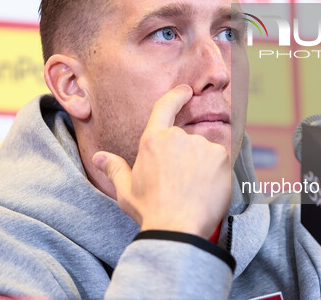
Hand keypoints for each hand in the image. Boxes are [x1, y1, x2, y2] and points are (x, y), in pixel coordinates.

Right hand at [92, 84, 231, 238]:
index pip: (164, 108)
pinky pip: (220, 160)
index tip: (185, 91)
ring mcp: (200, 145)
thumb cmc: (150, 211)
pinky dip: (216, 172)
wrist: (177, 229)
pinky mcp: (220, 156)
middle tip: (181, 184)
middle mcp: (177, 138)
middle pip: (185, 141)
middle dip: (186, 157)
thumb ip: (115, 169)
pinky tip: (208, 189)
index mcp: (152, 141)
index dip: (176, 96)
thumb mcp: (126, 191)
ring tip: (194, 190)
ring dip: (202, 165)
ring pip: (204, 151)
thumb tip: (99, 157)